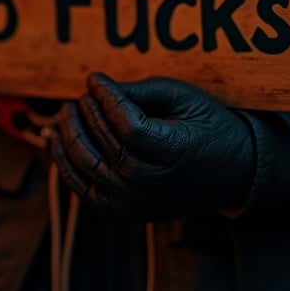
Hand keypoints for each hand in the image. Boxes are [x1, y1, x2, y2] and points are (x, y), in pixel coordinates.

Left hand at [51, 73, 254, 220]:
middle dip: (86, 114)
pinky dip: (66, 167)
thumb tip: (97, 86)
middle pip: (104, 146)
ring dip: (69, 138)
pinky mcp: (126, 213)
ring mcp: (136, 204)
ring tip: (65, 113)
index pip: (126, 125)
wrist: (233, 171)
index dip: (105, 98)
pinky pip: (84, 191)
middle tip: (80, 94)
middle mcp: (151, 184)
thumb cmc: (208, 126)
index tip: (94, 77)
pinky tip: (56, 142)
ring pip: (87, 169)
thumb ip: (140, 91)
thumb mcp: (182, 98)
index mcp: (173, 154)